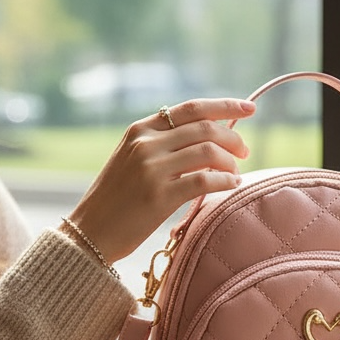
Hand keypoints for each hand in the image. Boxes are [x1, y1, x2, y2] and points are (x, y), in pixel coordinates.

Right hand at [66, 98, 254, 262]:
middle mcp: (146, 144)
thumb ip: (163, 145)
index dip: (224, 106)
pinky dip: (225, 181)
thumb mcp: (132, 160)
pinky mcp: (159, 196)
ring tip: (234, 174)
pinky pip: (205, 180)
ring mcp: (152, 169)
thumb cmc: (116, 200)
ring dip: (230, 163)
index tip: (249, 108)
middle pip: (205, 128)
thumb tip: (209, 138)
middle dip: (233, 138)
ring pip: (209, 151)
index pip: (191, 108)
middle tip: (244, 152)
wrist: (90, 233)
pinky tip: (230, 186)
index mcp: (140, 130)